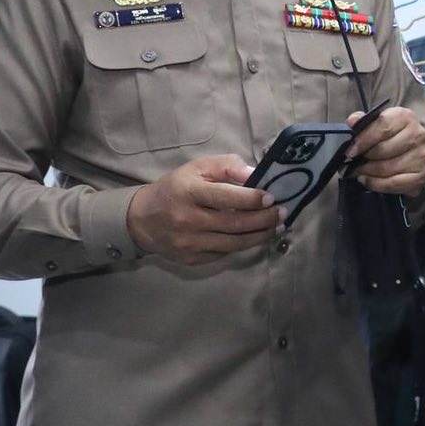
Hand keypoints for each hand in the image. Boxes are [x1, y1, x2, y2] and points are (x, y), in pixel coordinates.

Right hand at [126, 155, 280, 262]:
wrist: (142, 219)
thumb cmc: (176, 188)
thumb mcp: (197, 168)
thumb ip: (226, 166)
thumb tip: (254, 174)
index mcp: (189, 193)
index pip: (227, 198)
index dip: (252, 199)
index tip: (272, 198)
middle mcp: (188, 220)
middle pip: (235, 223)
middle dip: (264, 220)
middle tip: (282, 213)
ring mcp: (189, 243)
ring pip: (234, 243)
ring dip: (260, 236)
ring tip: (277, 227)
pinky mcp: (191, 259)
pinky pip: (223, 253)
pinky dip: (241, 245)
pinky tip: (254, 236)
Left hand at [345, 106, 424, 194]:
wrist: (408, 150)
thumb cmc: (388, 136)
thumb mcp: (376, 124)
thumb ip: (363, 122)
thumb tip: (353, 121)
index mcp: (404, 117)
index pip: (383, 126)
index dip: (364, 139)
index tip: (351, 150)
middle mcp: (417, 134)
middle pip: (384, 149)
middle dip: (365, 158)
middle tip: (354, 163)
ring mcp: (422, 155)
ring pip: (388, 168)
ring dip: (369, 172)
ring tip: (360, 171)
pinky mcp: (422, 174)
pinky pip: (394, 183)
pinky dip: (377, 184)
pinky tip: (368, 180)